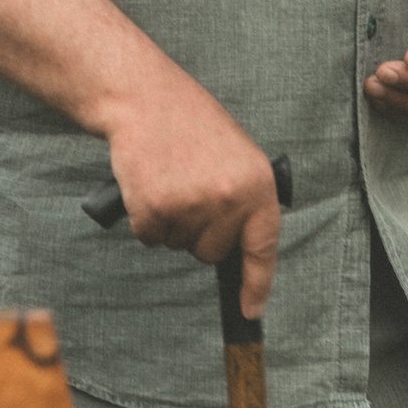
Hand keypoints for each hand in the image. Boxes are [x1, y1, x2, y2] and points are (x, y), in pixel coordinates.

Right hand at [103, 79, 281, 318]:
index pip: (263, 247)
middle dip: (198, 231)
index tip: (251, 310)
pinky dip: (145, 220)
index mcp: (257, 184)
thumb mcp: (236, 156)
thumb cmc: (189, 123)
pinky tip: (148, 184)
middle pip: (211, 252)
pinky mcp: (154, 209)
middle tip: (189, 187)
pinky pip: (150, 237)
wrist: (144, 98)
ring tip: (170, 177)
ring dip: (171, 222)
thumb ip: (244, 198)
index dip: (258, 285)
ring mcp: (191, 205)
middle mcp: (229, 199)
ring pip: (178, 245)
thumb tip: (242, 246)